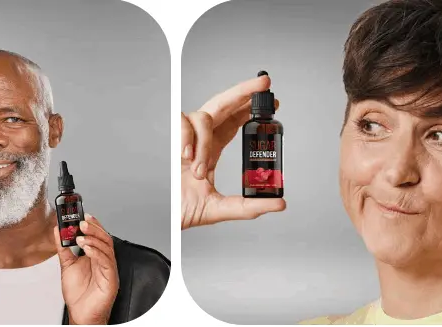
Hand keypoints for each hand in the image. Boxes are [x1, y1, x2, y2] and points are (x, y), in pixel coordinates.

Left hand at [55, 214, 117, 324]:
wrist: (81, 313)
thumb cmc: (78, 293)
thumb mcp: (67, 265)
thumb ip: (63, 248)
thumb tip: (57, 231)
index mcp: (95, 256)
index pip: (97, 236)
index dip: (93, 224)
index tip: (83, 215)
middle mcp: (103, 261)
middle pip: (104, 238)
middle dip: (94, 228)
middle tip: (82, 222)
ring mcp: (108, 269)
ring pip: (107, 248)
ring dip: (93, 239)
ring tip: (81, 236)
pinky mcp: (110, 278)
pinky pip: (106, 262)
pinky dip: (96, 253)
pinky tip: (87, 249)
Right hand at [181, 75, 286, 228]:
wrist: (162, 216)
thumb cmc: (183, 210)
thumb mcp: (221, 208)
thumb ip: (249, 206)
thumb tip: (279, 203)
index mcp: (212, 150)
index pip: (234, 121)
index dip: (250, 109)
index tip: (274, 103)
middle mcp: (200, 139)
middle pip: (223, 104)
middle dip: (244, 91)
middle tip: (264, 84)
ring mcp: (185, 137)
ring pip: (204, 117)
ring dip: (205, 141)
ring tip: (199, 169)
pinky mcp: (169, 137)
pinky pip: (183, 123)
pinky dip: (187, 138)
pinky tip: (186, 156)